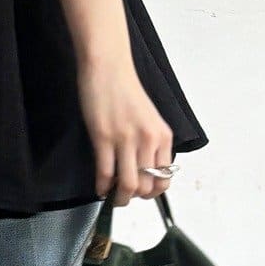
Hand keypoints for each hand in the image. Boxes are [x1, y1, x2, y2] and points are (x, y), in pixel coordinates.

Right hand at [77, 55, 173, 205]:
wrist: (108, 67)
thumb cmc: (126, 90)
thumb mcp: (149, 118)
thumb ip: (150, 143)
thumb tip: (144, 170)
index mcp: (163, 136)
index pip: (165, 178)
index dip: (153, 193)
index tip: (142, 193)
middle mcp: (148, 140)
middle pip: (145, 185)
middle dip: (134, 197)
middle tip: (123, 196)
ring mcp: (125, 139)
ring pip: (127, 184)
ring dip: (119, 198)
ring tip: (112, 198)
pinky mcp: (103, 137)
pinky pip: (105, 173)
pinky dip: (101, 187)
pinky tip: (99, 188)